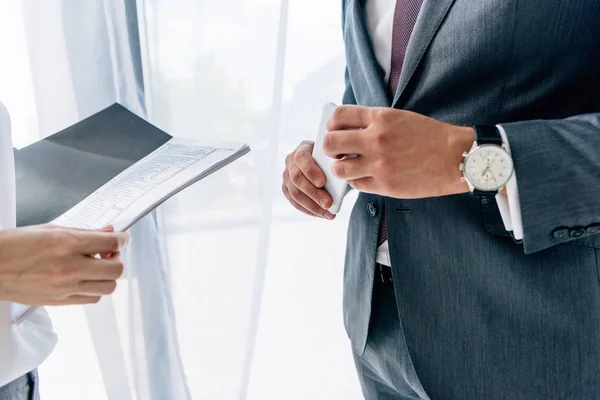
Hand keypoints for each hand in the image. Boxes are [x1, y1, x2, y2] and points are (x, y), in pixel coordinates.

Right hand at [0, 225, 129, 305]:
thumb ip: (84, 232)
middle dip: (118, 258)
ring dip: (109, 275)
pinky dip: (96, 288)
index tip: (123, 237)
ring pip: (109, 287)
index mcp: (66, 244)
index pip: (111, 242)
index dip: (123, 238)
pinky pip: (92, 299)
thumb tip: (107, 230)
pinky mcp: (60, 301)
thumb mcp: (51, 229)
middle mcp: (69, 267)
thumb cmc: (14, 245)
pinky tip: (87, 278)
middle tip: (110, 252)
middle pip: (117, 269)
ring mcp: (65, 287)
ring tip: (98, 266)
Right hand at [282, 141, 335, 219]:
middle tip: (328, 204)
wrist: (327, 164)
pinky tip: (322, 214)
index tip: (322, 183)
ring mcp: (287, 176)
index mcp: (303, 148)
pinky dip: (309, 210)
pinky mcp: (287, 189)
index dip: (310, 171)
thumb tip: (343, 172)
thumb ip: (338, 160)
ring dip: (313, 206)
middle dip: (313, 193)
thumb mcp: (337, 155)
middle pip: (297, 179)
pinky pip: (295, 202)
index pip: (301, 158)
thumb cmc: (334, 159)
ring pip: (295, 193)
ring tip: (329, 214)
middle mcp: (291, 161)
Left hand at [323, 105, 474, 198]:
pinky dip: (357, 181)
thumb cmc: (430, 136)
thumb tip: (346, 128)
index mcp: (380, 118)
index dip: (331, 124)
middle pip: (330, 143)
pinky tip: (366, 176)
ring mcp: (379, 164)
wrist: (456, 158)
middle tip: (339, 152)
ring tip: (352, 166)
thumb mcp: (400, 118)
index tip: (335, 130)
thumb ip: (373, 122)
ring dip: (341, 168)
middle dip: (330, 148)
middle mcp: (376, 139)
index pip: (338, 116)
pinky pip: (356, 184)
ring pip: (339, 169)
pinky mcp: (385, 185)